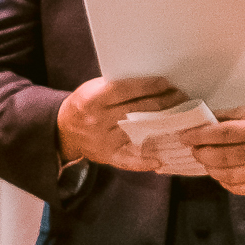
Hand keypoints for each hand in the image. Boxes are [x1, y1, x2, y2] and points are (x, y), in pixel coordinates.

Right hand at [59, 75, 187, 169]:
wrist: (63, 129)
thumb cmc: (85, 104)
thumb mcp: (93, 90)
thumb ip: (116, 87)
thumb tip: (151, 83)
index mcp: (93, 99)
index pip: (126, 90)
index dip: (149, 86)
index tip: (167, 83)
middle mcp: (97, 120)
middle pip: (136, 110)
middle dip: (162, 102)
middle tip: (181, 97)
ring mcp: (102, 140)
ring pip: (137, 132)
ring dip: (161, 124)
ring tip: (179, 117)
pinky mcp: (106, 156)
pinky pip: (128, 160)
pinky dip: (144, 162)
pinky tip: (159, 160)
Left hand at [182, 106, 244, 194]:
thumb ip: (226, 118)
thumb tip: (200, 124)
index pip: (220, 135)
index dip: (199, 136)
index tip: (185, 137)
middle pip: (220, 157)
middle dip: (201, 154)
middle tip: (196, 149)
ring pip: (226, 175)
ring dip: (210, 169)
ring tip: (207, 161)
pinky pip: (238, 188)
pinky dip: (224, 182)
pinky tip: (221, 173)